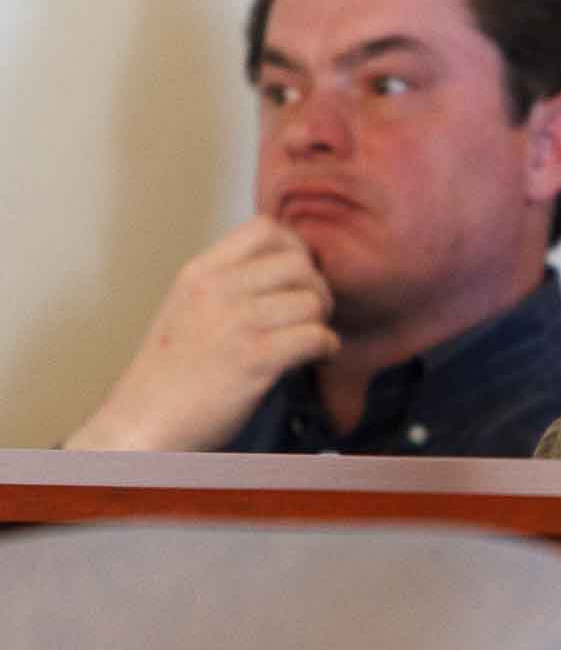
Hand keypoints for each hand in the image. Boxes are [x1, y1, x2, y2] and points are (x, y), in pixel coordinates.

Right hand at [64, 216, 340, 450]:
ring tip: (311, 338)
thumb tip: (278, 274)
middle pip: (299, 263)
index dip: (294, 247)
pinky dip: (327, 348)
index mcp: (199, 273)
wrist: (143, 422)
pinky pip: (316, 336)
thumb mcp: (185, 308)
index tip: (298, 275)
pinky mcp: (255, 359)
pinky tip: (318, 357)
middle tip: (311, 313)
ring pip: (312, 300)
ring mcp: (237, 323)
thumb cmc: (168, 374)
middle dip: (316, 287)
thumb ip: (225, 286)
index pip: (263, 228)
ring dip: (322, 320)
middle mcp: (217, 290)